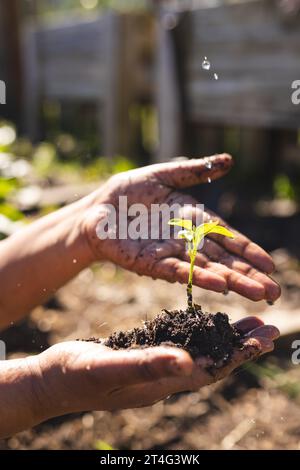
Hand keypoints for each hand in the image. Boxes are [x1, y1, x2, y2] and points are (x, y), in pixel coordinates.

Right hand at [31, 316, 278, 422]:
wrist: (51, 379)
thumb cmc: (74, 375)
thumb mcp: (108, 367)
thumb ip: (146, 366)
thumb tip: (189, 363)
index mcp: (160, 383)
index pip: (212, 371)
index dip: (241, 355)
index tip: (267, 338)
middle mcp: (163, 379)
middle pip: (213, 363)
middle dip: (243, 347)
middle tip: (271, 328)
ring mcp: (154, 369)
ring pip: (200, 354)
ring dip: (225, 341)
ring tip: (248, 324)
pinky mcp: (144, 357)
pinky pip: (181, 346)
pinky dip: (199, 334)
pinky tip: (204, 324)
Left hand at [84, 154, 280, 301]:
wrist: (96, 209)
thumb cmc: (128, 192)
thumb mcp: (164, 175)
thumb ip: (194, 170)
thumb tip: (230, 160)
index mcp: (194, 220)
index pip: (227, 238)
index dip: (248, 251)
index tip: (270, 266)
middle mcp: (187, 241)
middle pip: (223, 260)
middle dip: (249, 275)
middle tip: (274, 292)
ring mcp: (170, 254)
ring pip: (207, 270)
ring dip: (232, 281)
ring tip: (257, 293)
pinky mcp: (150, 263)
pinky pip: (179, 271)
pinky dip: (200, 277)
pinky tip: (220, 285)